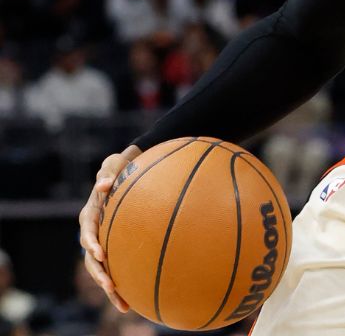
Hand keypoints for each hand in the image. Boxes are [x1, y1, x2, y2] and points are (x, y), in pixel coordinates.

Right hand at [79, 144, 142, 312]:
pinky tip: (134, 301)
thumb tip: (104, 185)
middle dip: (99, 273)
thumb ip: (110, 172)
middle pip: (91, 257)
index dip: (91, 243)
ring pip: (102, 268)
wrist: (133, 170)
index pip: (87, 230)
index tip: (99, 253)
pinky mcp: (116, 247)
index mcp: (91, 213)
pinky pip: (117, 268)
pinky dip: (123, 284)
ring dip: (110, 286)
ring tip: (122, 304)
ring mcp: (104, 241)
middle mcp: (94, 230)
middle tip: (109, 285)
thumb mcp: (117, 163)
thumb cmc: (125, 165)